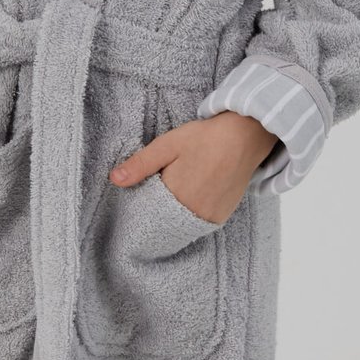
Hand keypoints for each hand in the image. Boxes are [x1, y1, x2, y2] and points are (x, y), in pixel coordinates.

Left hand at [108, 110, 276, 225]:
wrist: (245, 136)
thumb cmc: (205, 138)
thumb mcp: (167, 145)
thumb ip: (141, 164)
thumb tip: (114, 179)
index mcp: (176, 195)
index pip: (147, 211)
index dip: (142, 203)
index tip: (142, 193)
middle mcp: (193, 212)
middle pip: (164, 220)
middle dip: (158, 209)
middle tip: (165, 185)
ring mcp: (209, 217)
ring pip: (181, 223)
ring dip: (175, 212)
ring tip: (181, 187)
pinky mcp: (221, 217)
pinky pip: (197, 223)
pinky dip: (190, 213)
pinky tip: (193, 194)